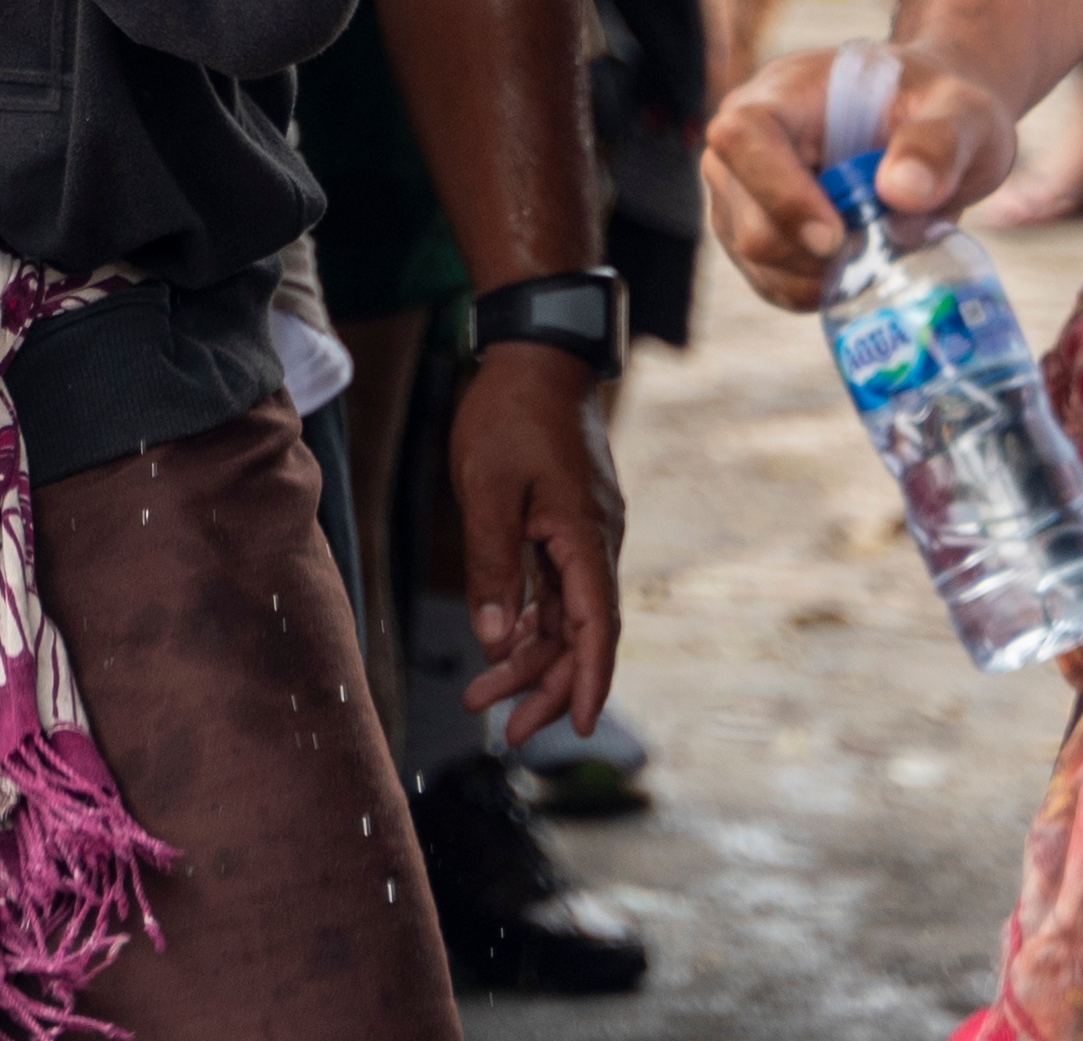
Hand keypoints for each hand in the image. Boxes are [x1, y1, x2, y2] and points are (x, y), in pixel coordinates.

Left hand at [450, 344, 626, 743]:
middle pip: (583, 634)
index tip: (582, 729)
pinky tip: (505, 645)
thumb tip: (496, 641)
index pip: (599, 628)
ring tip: (484, 698)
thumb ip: (494, 566)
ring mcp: (584, 533)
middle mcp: (597, 543)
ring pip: (568, 615)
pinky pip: (559, 588)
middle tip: (506, 728)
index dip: (591, 682)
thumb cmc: (511, 414)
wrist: (538, 353)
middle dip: (548, 686)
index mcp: (586, 538)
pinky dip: (534, 622)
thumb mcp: (489, 489)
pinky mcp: (569, 523)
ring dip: (531, 658)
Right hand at [699, 40, 1017, 315]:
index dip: (780, 193)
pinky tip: (859, 266)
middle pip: (747, 219)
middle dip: (815, 254)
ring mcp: (741, 192)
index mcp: (782, 94)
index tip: (837, 236)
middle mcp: (744, 143)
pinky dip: (816, 290)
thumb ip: (939, 143)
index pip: (743, 137)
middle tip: (881, 245)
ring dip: (820, 275)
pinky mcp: (754, 233)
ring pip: (754, 258)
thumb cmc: (939, 107)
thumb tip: (901, 192)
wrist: (931, 122)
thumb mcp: (962, 112)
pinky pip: (769, 281)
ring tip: (877, 247)